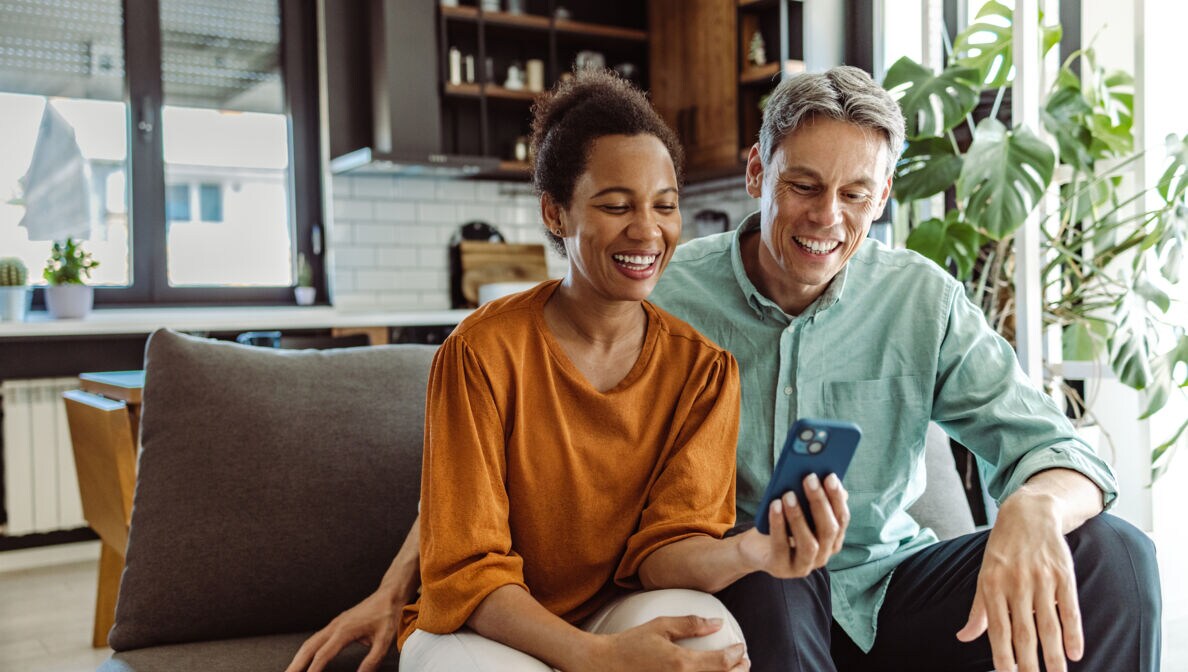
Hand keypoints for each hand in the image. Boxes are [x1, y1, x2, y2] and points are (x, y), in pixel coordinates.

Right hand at [284, 587, 405, 671]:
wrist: (389, 595)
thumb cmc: (387, 615)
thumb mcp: (385, 640)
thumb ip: (372, 660)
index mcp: (345, 630)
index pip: (323, 655)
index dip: (313, 670)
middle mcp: (335, 626)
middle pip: (309, 647)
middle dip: (296, 664)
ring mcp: (334, 624)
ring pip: (310, 642)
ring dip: (298, 657)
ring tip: (291, 671)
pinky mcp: (336, 624)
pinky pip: (316, 639)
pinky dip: (306, 651)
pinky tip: (304, 658)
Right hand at [585, 616, 748, 671]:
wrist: (603, 666)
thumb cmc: (630, 644)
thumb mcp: (660, 627)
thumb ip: (690, 624)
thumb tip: (716, 623)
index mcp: (681, 663)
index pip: (721, 663)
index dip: (736, 656)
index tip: (740, 648)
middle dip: (737, 671)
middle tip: (742, 662)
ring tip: (731, 671)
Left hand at [739, 473, 848, 577]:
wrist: (755, 549)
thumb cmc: (782, 525)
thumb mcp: (798, 510)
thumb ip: (813, 498)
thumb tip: (824, 477)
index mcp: (832, 541)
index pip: (842, 520)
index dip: (837, 498)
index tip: (830, 476)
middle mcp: (822, 556)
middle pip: (828, 530)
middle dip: (820, 503)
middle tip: (809, 479)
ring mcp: (802, 566)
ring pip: (808, 543)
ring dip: (799, 517)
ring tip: (788, 494)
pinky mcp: (781, 568)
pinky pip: (781, 546)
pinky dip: (778, 524)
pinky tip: (774, 505)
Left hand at [956, 491, 1082, 671]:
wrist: (1029, 513)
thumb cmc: (1003, 550)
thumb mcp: (984, 574)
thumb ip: (978, 608)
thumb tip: (964, 636)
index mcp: (992, 585)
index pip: (997, 629)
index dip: (1002, 656)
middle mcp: (1016, 583)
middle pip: (1024, 632)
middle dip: (1028, 663)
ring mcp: (1041, 579)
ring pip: (1048, 624)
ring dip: (1053, 655)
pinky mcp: (1064, 574)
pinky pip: (1070, 608)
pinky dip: (1074, 632)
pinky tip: (1075, 653)